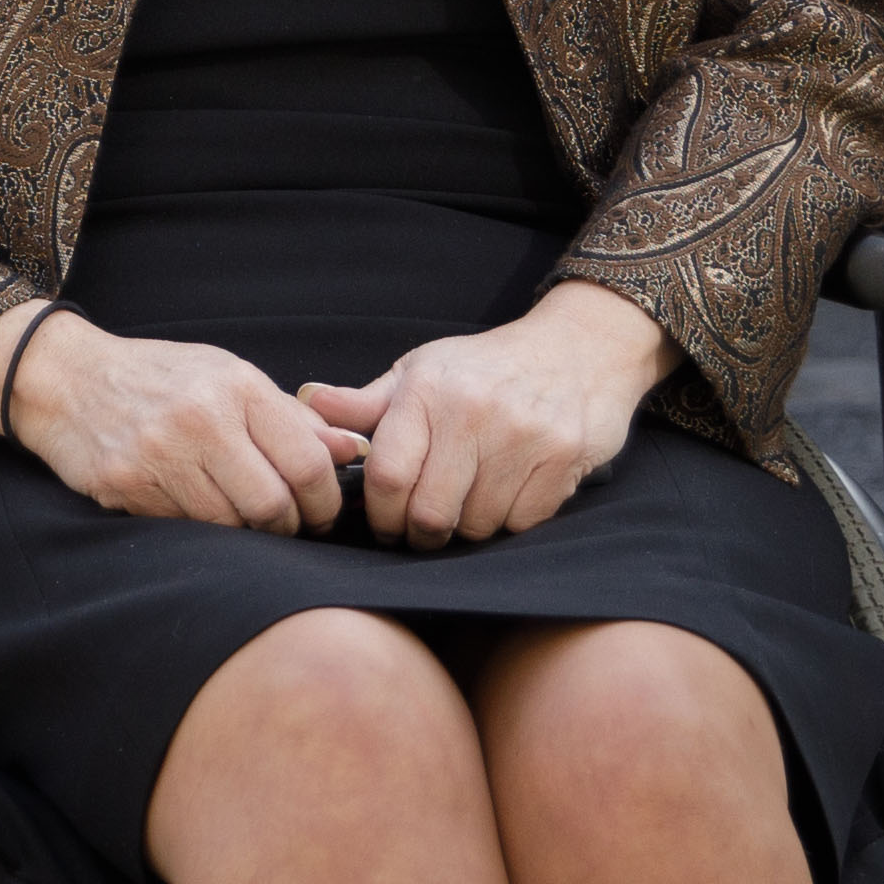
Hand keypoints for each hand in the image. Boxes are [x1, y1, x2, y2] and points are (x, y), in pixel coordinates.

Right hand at [0, 306, 345, 533]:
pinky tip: (193, 506)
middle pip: (273, 505)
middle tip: (285, 526)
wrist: (66, 379)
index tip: (323, 514)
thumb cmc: (159, 377)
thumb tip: (352, 450)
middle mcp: (201, 418)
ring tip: (239, 515)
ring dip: (244, 532)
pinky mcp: (128, 485)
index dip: (326, 502)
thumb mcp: (227, 376)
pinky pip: (186, 530)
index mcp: (236, 386)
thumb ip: (291, 417)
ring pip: (231, 526)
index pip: (308, 462)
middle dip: (289, 527)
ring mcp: (161, 454)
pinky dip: (200, 530)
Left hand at [307, 284, 671, 546]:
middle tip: (421, 531)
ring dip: (466, 529)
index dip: (379, 515)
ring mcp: (522, 438)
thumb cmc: (484, 368)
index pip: (386, 475)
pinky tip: (505, 495)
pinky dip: (508, 522)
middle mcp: (473, 412)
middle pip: (429, 512)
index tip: (383, 524)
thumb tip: (306, 403)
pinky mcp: (562, 461)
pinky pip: (520, 524)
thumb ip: (365, 402)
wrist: (578, 349)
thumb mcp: (421, 372)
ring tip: (466, 505)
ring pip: (475, 526)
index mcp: (428, 389)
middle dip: (418, 534)